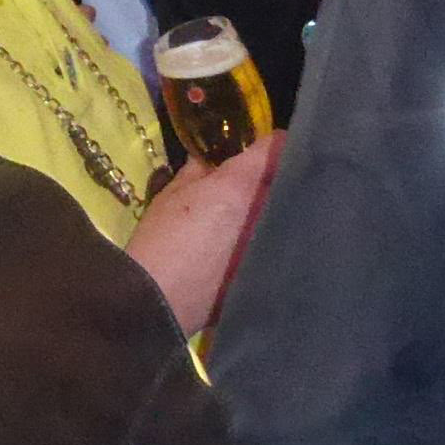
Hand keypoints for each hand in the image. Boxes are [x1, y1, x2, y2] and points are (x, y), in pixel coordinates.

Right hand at [126, 142, 273, 329]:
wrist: (157, 301)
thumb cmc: (159, 241)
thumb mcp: (172, 194)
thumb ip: (199, 169)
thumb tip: (213, 160)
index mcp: (242, 184)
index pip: (278, 146)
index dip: (272, 142)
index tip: (262, 146)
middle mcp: (267, 209)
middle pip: (287, 180)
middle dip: (276, 176)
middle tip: (258, 179)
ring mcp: (273, 241)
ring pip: (287, 212)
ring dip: (276, 208)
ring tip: (257, 212)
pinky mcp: (272, 270)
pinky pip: (278, 243)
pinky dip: (271, 239)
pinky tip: (254, 245)